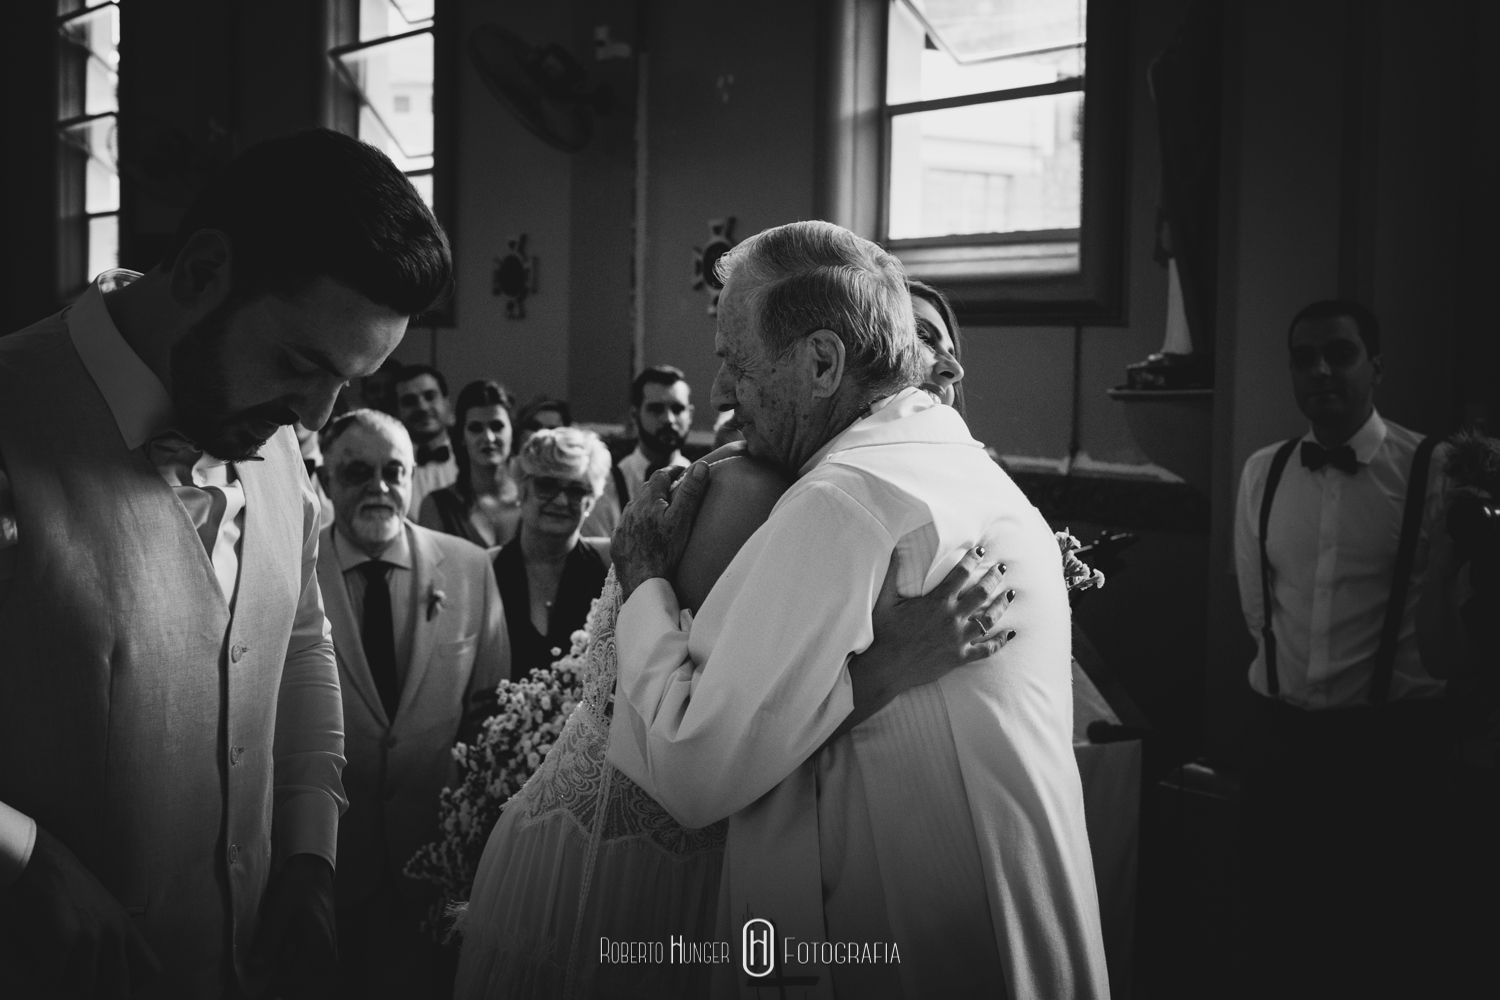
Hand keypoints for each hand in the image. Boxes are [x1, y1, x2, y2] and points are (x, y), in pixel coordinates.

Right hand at [0, 824, 159, 997]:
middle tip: (76, 986)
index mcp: (125, 927)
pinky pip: (52, 984)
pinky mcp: (61, 941)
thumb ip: (110, 935)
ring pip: (84, 993)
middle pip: (119, 990)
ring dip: (66, 991)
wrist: (34, 859)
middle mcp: (113, 934)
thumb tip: (109, 968)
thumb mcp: (99, 908)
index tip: (107, 986)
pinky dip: (42, 984)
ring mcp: (89, 938)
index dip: (131, 986)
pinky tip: (36, 972)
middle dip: (98, 995)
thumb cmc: (61, 886)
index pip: (151, 971)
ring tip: (55, 978)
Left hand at [248, 853, 336, 999]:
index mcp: (319, 951)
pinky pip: (298, 969)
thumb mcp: (279, 912)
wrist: (314, 872)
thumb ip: (267, 943)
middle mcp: (327, 959)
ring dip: (274, 973)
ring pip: (293, 979)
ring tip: (259, 958)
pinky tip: (271, 952)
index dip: (262, 990)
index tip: (241, 992)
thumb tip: (254, 971)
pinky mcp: (322, 954)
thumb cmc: (298, 888)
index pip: (286, 984)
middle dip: (268, 981)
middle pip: (291, 984)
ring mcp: (327, 958)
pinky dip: (281, 965)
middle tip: (246, 974)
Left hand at [612, 461, 709, 598]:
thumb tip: (701, 466)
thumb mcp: (682, 519)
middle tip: (675, 489)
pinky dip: (638, 524)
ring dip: (648, 505)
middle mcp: (632, 508)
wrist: (641, 580)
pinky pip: (628, 526)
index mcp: (648, 499)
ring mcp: (623, 525)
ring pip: (636, 508)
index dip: (673, 470)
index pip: (661, 475)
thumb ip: (690, 491)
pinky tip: (644, 532)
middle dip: (661, 487)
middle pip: (647, 490)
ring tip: (660, 511)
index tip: (683, 470)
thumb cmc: (664, 550)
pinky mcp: (618, 541)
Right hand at [828, 546, 1010, 741]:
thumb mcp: (884, 601)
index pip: (961, 574)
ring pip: (989, 618)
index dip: (972, 560)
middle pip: (982, 593)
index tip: (981, 550)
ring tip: (1010, 595)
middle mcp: (952, 617)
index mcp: (937, 601)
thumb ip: (892, 574)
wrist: (886, 668)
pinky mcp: (960, 657)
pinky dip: (1000, 641)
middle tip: (1001, 568)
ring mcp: (959, 638)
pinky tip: (1009, 633)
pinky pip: (987, 649)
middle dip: (994, 577)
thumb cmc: (883, 634)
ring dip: (1002, 605)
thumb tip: (893, 549)